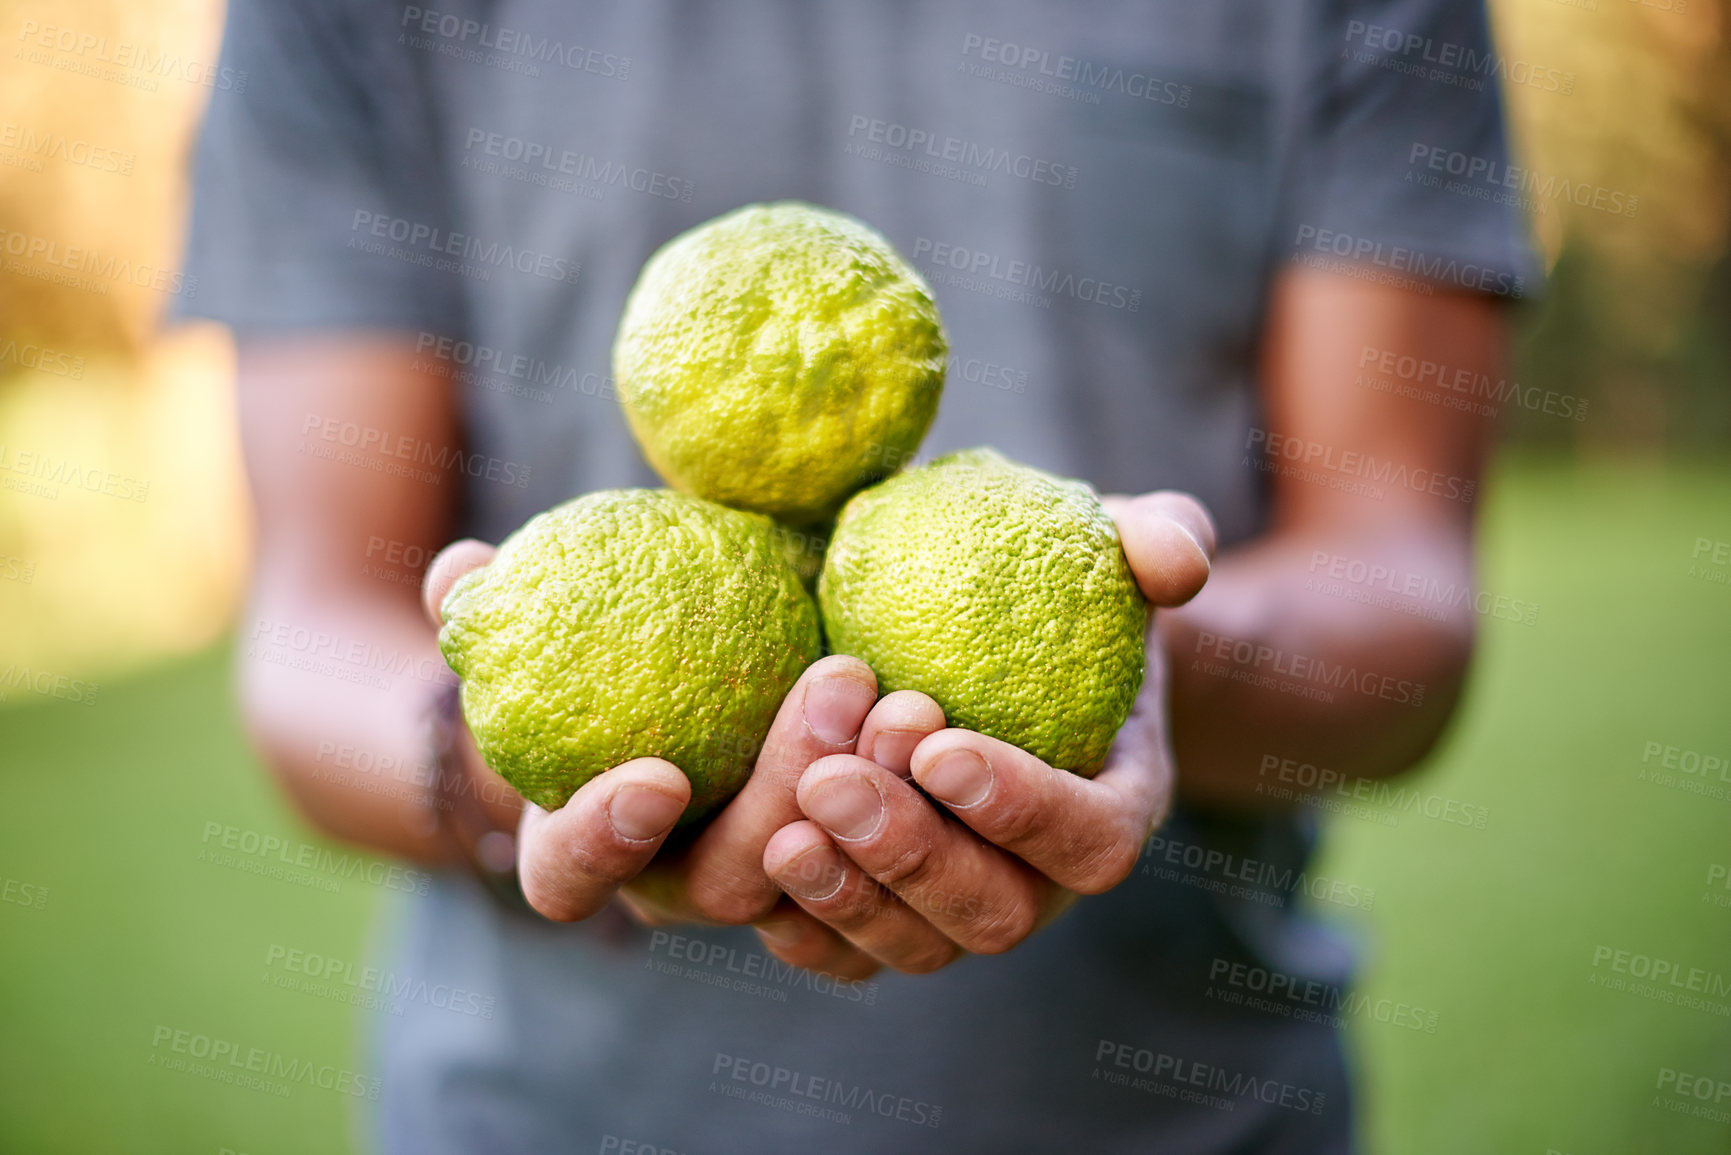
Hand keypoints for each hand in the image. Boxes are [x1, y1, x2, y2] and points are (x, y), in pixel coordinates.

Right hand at [421, 541, 891, 978]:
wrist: (704, 678)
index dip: (603, 842)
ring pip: (825, 893)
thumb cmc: (612, 649)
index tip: (658, 773)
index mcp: (588, 846)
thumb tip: (459, 571)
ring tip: (909, 702)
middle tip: (838, 676)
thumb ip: (501, 600)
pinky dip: (928, 818)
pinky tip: (952, 728)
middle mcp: (680, 887)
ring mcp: (772, 895)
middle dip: (785, 791)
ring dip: (874, 807)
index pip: (569, 878)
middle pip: (728, 884)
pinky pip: (899, 884)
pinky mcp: (856, 880)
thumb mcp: (556, 618)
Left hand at [756, 492, 1215, 976]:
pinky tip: (758, 858)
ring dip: (847, 895)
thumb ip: (1159, 536)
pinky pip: (845, 957)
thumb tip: (1172, 564)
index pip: (1089, 840)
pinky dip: (801, 923)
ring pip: (915, 948)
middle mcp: (1044, 882)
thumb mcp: (1115, 540)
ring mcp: (962, 912)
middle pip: (993, 914)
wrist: (984, 636)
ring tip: (786, 827)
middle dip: (910, 854)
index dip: (1019, 807)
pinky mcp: (887, 920)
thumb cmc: (1055, 584)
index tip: (936, 744)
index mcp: (1114, 806)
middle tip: (833, 778)